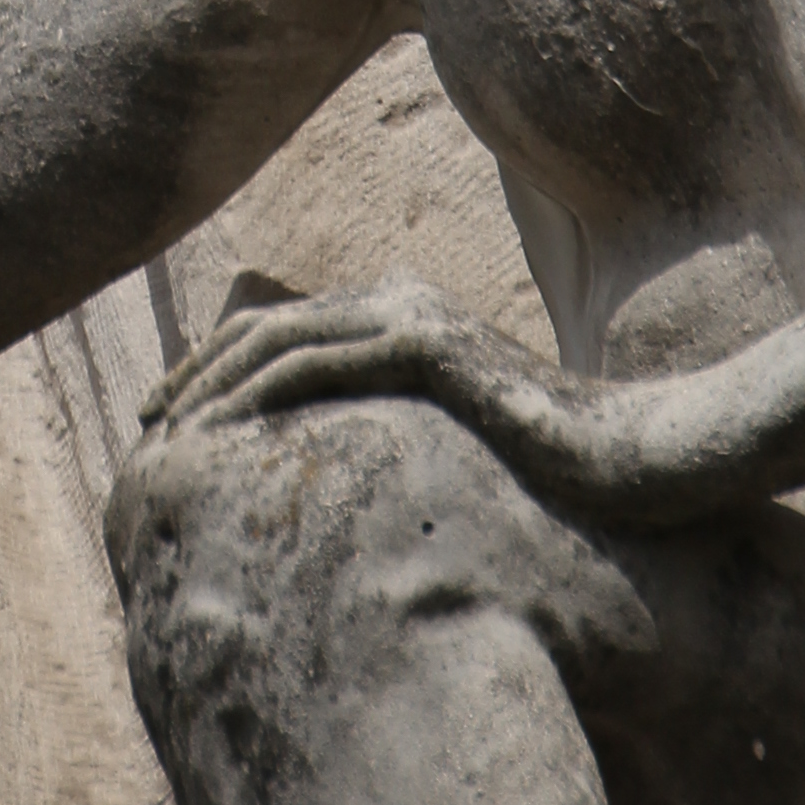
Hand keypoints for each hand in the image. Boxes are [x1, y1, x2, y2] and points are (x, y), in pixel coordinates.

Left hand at [141, 269, 622, 509]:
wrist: (659, 458)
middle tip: (145, 427)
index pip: (286, 333)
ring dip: (209, 388)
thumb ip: (416, 449)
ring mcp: (415, 320)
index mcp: (409, 319)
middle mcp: (403, 304)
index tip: (173, 423)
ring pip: (275, 342)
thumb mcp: (473, 455)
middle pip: (263, 328)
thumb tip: (365, 500)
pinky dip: (255, 397)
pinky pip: (316, 366)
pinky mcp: (430, 350)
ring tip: (163, 441)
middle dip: (195, 375)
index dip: (219, 372)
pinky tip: (216, 440)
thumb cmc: (579, 473)